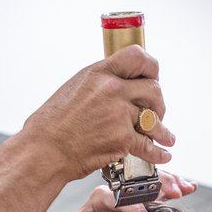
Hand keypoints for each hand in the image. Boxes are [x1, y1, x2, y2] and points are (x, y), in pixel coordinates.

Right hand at [20, 45, 176, 181]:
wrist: (45, 149)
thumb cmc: (52, 123)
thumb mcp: (75, 88)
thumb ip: (100, 84)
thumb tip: (117, 86)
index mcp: (99, 73)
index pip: (137, 57)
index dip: (150, 67)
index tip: (153, 76)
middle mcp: (112, 90)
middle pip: (153, 89)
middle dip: (159, 103)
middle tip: (156, 111)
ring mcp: (119, 114)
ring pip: (155, 119)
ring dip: (163, 129)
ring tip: (166, 136)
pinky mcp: (122, 139)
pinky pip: (149, 145)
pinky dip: (159, 153)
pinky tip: (162, 154)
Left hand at [55, 171, 197, 211]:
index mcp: (99, 198)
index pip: (119, 200)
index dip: (134, 209)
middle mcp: (114, 189)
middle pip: (139, 184)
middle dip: (159, 187)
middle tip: (177, 193)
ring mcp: (126, 189)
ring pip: (151, 181)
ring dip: (170, 183)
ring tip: (187, 187)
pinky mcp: (136, 194)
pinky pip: (156, 186)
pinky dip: (173, 185)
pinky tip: (188, 186)